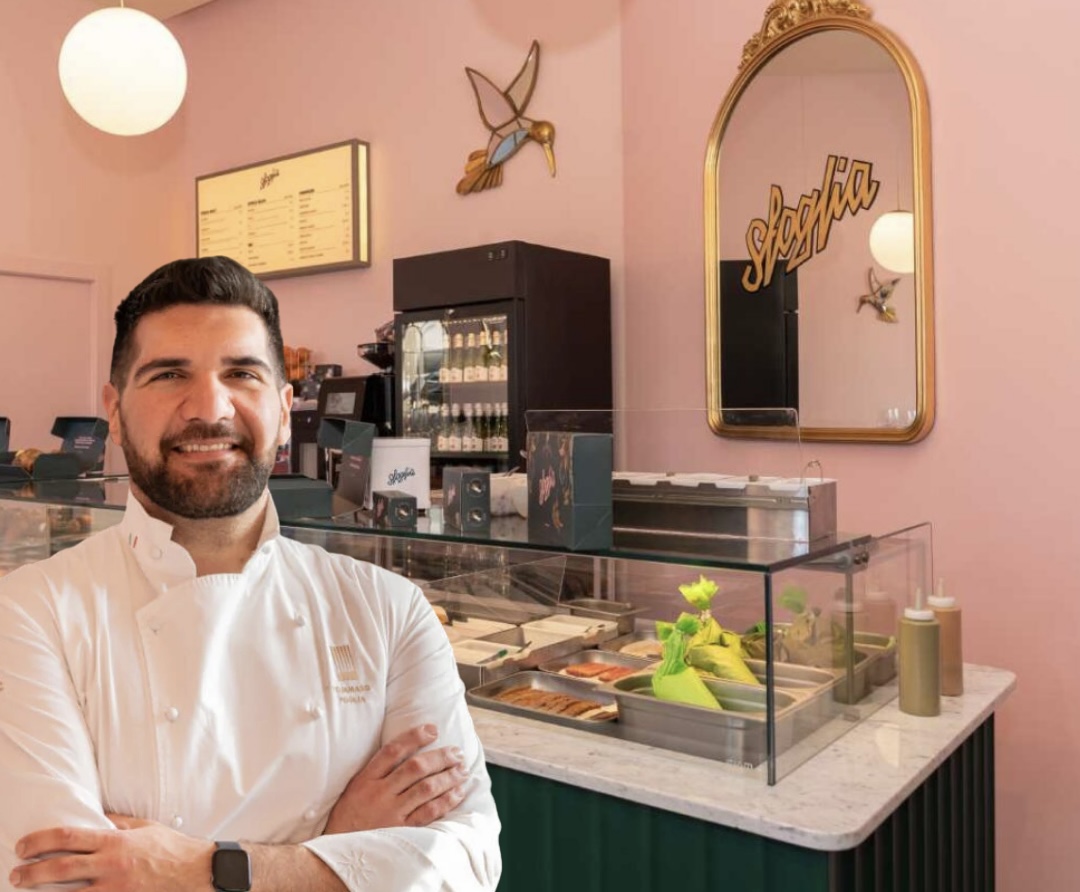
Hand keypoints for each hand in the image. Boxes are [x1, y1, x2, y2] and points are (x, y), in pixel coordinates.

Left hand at [10, 814, 212, 890]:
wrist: (194, 872)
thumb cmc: (170, 848)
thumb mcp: (144, 827)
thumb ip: (118, 823)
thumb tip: (96, 817)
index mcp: (115, 842)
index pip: (68, 838)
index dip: (41, 841)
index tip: (23, 846)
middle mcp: (110, 866)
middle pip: (60, 870)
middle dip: (32, 872)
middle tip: (16, 874)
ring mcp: (114, 889)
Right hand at [324, 723, 467, 832]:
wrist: (337, 853)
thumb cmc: (349, 817)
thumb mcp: (354, 788)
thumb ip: (377, 771)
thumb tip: (406, 750)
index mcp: (366, 779)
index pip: (393, 750)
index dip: (414, 737)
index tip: (433, 729)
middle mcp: (380, 793)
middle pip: (415, 768)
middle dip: (440, 757)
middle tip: (457, 752)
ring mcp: (391, 813)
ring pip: (426, 788)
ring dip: (448, 777)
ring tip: (462, 770)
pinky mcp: (401, 832)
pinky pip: (428, 813)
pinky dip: (445, 801)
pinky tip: (458, 793)